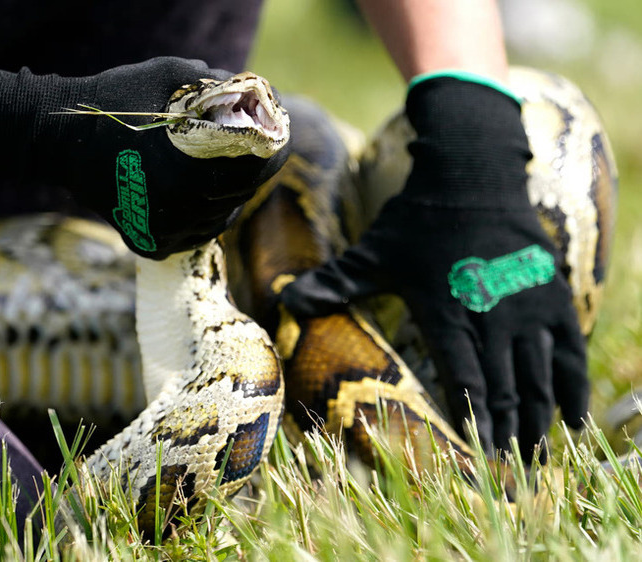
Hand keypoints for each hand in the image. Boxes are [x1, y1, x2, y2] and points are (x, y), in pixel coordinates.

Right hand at [0, 56, 288, 258]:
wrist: (57, 140)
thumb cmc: (113, 101)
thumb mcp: (169, 76)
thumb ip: (215, 85)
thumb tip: (251, 93)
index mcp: (191, 171)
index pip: (256, 171)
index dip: (273, 154)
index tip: (277, 141)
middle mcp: (181, 210)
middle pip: (240, 196)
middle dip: (251, 173)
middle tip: (253, 155)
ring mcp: (164, 232)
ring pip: (219, 219)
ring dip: (228, 197)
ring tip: (224, 173)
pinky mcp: (149, 242)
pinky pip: (193, 235)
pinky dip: (202, 218)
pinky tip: (199, 197)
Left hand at [280, 76, 586, 459]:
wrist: (471, 172)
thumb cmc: (418, 217)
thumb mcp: (372, 251)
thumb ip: (333, 282)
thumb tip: (284, 301)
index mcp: (446, 310)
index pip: (463, 375)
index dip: (473, 417)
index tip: (479, 453)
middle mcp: (491, 313)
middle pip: (504, 385)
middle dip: (508, 430)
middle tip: (512, 470)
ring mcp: (526, 304)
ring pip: (538, 374)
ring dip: (539, 417)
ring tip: (538, 454)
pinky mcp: (550, 292)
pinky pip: (570, 348)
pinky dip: (573, 385)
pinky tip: (575, 416)